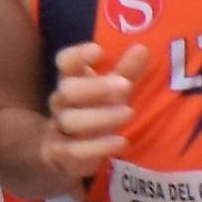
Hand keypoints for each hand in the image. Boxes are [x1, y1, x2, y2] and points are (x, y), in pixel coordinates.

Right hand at [49, 37, 146, 178]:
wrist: (65, 151)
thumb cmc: (95, 111)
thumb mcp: (112, 91)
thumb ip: (126, 72)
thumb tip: (142, 48)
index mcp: (70, 80)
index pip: (65, 62)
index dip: (78, 55)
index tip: (99, 51)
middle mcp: (60, 102)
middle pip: (67, 90)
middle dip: (95, 88)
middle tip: (125, 86)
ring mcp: (58, 127)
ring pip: (70, 120)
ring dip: (100, 116)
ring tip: (128, 112)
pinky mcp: (61, 153)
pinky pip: (74, 150)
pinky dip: (98, 146)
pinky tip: (121, 141)